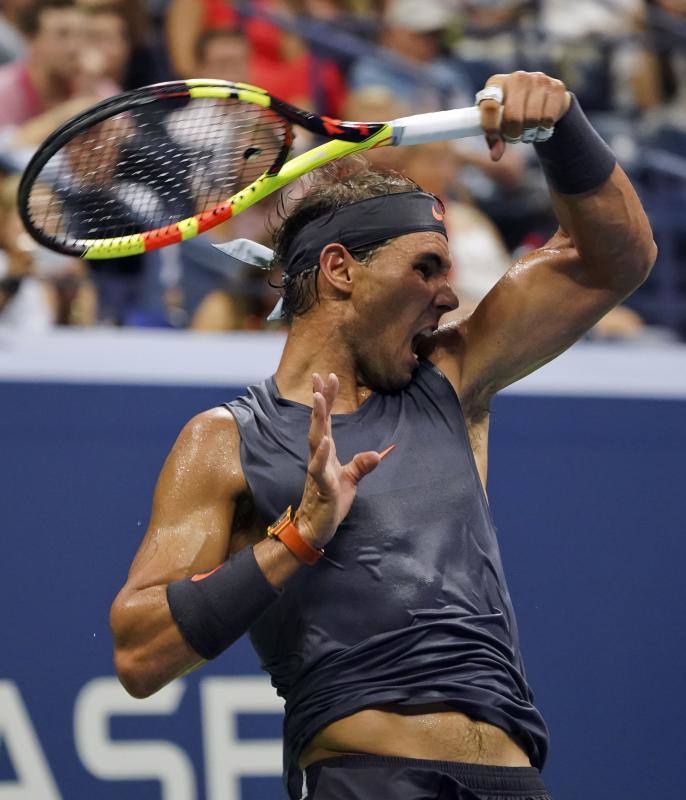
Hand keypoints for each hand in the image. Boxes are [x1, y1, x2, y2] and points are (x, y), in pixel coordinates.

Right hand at [296, 373, 390, 548]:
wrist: (316, 528)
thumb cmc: (330, 502)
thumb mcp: (351, 481)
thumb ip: (363, 465)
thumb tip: (381, 452)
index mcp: (326, 453)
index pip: (326, 421)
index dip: (327, 398)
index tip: (329, 376)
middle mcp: (318, 457)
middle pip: (318, 423)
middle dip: (319, 400)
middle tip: (319, 377)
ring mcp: (317, 470)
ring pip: (315, 440)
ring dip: (317, 419)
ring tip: (319, 399)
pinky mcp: (320, 486)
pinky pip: (319, 468)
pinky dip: (322, 454)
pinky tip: (326, 440)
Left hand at [478, 71, 570, 161]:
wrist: (543, 98)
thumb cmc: (513, 111)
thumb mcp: (499, 122)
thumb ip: (494, 138)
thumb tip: (496, 156)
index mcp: (497, 83)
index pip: (489, 105)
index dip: (490, 126)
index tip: (494, 137)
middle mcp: (517, 77)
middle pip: (512, 117)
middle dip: (513, 134)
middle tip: (514, 137)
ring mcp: (538, 80)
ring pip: (532, 120)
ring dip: (529, 134)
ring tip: (527, 132)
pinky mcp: (556, 87)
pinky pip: (548, 119)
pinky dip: (543, 130)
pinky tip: (540, 128)